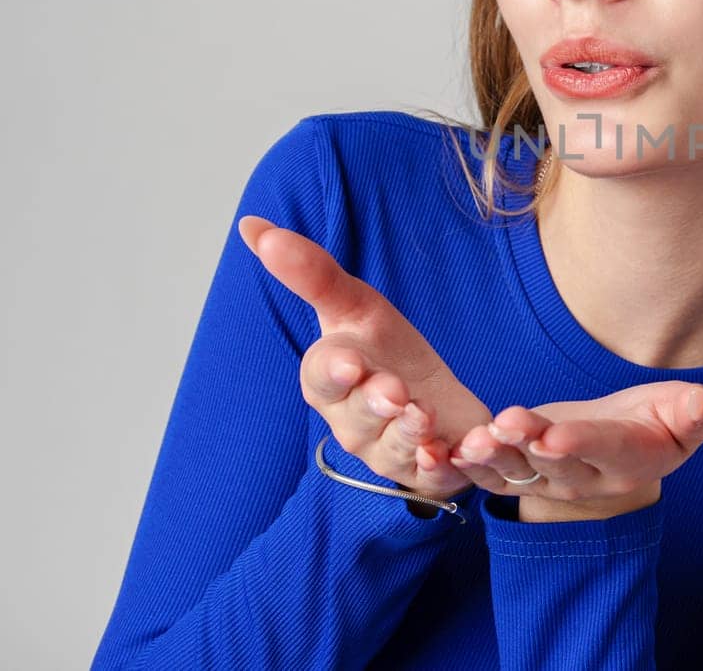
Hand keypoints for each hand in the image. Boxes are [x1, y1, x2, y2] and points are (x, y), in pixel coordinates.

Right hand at [237, 215, 491, 502]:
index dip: (334, 371)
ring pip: (394, 449)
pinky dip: (441, 467)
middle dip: (373, 405)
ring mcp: (390, 452)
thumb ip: (310, 273)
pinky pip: (433, 477)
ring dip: (407, 434)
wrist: (438, 399)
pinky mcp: (430, 472)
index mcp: (330, 382)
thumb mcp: (357, 307)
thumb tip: (250, 225)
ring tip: (424, 414)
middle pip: (356, 419)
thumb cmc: (386, 352)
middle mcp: (353, 424)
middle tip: (392, 392)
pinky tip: (453, 452)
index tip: (349, 362)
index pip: (321, 377)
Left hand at [448, 381, 702, 520]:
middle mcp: (587, 479)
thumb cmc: (660, 421)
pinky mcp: (521, 474)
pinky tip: (450, 451)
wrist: (625, 450)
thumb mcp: (686, 414)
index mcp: (631, 459)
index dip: (581, 443)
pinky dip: (469, 467)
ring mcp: (550, 481)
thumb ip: (698, 414)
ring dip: (494, 457)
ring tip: (476, 438)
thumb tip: (702, 407)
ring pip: (519, 472)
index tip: (557, 434)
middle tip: (508, 425)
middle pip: (555, 464)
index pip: (606, 450)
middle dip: (529, 445)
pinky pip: (491, 478)